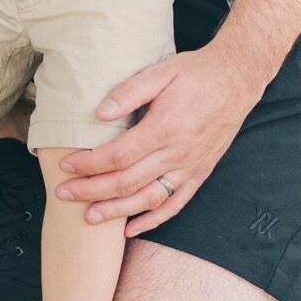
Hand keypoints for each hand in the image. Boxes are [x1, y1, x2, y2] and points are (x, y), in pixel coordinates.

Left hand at [57, 41, 272, 234]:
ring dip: (117, 211)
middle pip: (128, 181)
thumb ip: (129, 92)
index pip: (118, 155)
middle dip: (92, 191)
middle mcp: (178, 153)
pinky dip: (152, 220)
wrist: (236, 79)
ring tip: (89, 217)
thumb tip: (99, 113)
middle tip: (63, 194)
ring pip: (148, 199)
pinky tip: (131, 229)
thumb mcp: (160, 72)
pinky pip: (175, 204)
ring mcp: (190, 167)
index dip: (89, 164)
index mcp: (164, 127)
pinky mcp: (200, 173)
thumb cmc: (195, 73)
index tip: (66, 166)